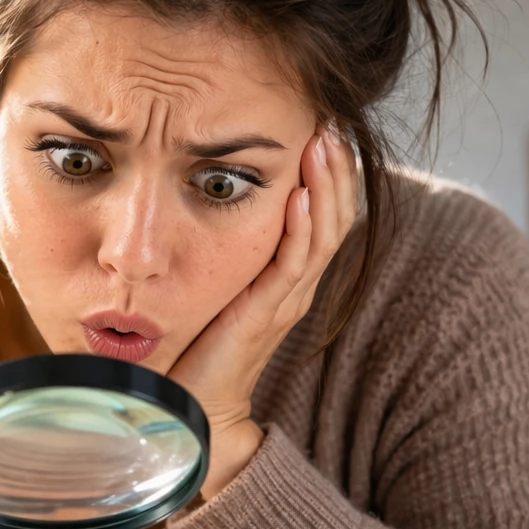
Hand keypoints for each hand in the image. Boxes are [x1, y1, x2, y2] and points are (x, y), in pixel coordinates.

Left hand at [166, 124, 358, 497]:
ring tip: (326, 141)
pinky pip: (294, 265)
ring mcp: (286, 300)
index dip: (329, 170)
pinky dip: (301, 228)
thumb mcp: (210, 286)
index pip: (322, 212)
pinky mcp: (267, 314)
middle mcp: (295, 285)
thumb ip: (217, 251)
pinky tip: (299, 196)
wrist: (192, 410)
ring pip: (323, 233)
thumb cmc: (193, 349)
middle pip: (334, 214)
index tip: (322, 124)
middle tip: (333, 119)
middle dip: (336, 166)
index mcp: (286, 276)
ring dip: (326, 185)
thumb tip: (194, 197)